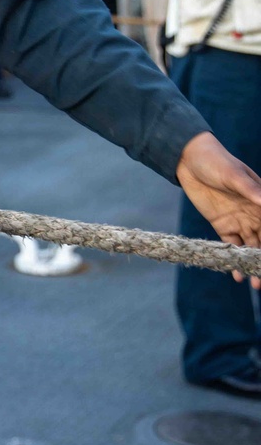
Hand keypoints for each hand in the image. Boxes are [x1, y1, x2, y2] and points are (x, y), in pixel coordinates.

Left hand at [176, 132, 260, 286]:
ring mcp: (239, 220)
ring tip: (255, 284)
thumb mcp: (233, 175)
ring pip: (251, 247)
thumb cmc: (217, 162)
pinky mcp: (222, 225)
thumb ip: (249, 189)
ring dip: (252, 264)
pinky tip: (236, 274)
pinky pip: (231, 246)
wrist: (189, 160)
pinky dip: (234, 260)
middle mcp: (254, 213)